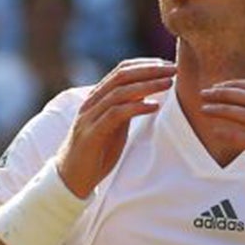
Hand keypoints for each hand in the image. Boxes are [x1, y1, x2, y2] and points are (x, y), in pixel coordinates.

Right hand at [52, 59, 175, 196]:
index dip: (144, 64)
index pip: (120, 71)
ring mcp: (89, 118)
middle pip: (121, 76)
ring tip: (169, 84)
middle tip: (174, 69)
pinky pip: (115, 115)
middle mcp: (91, 103)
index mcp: (97, 99)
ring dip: (147, 85)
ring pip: (119, 92)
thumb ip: (125, 110)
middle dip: (150, 70)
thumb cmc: (95, 154)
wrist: (70, 180)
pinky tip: (154, 107)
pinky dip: (136, 107)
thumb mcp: (114, 127)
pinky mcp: (91, 134)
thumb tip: (145, 93)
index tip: (167, 65)